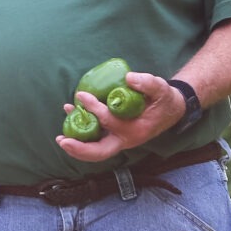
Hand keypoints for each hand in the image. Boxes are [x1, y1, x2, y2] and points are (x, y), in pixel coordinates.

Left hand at [54, 72, 185, 161]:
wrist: (170, 111)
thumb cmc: (164, 100)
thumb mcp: (161, 89)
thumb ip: (147, 83)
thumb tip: (128, 78)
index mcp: (136, 130)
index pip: (110, 121)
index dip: (94, 108)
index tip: (82, 95)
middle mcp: (125, 140)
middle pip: (100, 152)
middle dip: (80, 149)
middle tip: (63, 141)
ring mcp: (119, 141)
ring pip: (95, 151)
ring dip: (77, 147)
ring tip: (60, 138)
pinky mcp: (114, 137)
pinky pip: (96, 142)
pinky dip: (82, 137)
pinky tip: (71, 121)